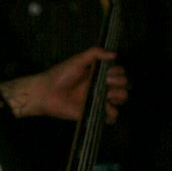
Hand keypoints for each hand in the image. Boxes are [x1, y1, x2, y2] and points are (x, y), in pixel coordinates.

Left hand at [0, 47, 128, 121]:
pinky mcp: (94, 113)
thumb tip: (115, 54)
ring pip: (121, 100)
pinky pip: (111, 117)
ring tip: (107, 95)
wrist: (47, 92)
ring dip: (119, 97)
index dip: (119, 72)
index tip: (110, 72)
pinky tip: (103, 107)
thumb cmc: (61, 74)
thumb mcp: (78, 60)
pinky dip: (111, 113)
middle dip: (120, 83)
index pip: (119, 73)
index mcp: (99, 74)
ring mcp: (99, 100)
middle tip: (106, 83)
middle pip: (124, 86)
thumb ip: (95, 53)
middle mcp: (102, 87)